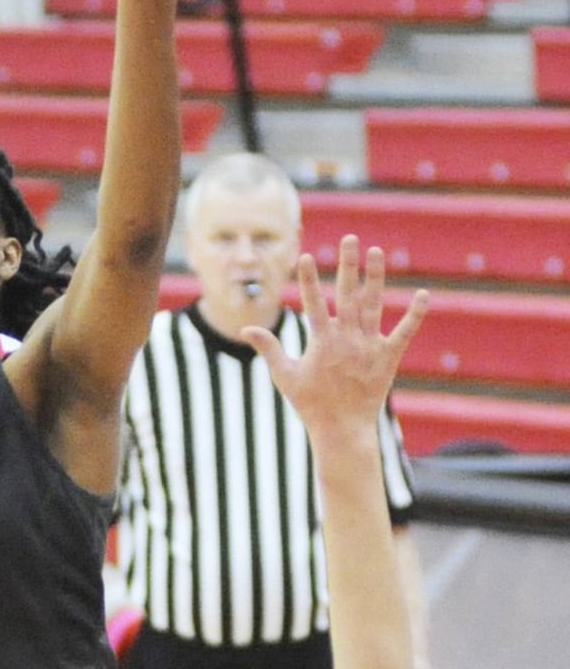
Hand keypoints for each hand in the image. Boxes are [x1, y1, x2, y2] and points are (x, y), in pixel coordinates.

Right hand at [242, 237, 427, 441]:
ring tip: (377, 252)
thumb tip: (247, 328)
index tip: (307, 256)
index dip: (308, 280)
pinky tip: (422, 294)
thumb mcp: (284, 376)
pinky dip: (414, 314)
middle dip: (348, 265)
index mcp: (321, 342)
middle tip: (351, 239)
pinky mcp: (389, 357)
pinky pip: (404, 332)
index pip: (313, 303)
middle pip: (347, 295)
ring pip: (374, 305)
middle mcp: (347, 339)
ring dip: (375, 277)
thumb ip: (268, 348)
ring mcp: (369, 347)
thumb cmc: (310, 403)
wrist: (342, 429)